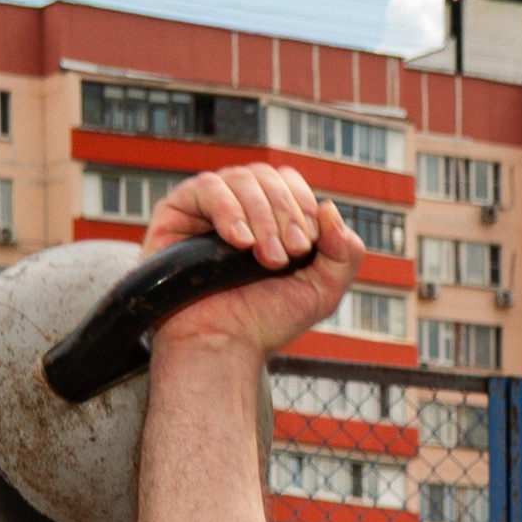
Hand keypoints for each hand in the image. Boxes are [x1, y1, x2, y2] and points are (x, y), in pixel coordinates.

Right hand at [141, 166, 366, 355]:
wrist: (223, 346)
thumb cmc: (267, 322)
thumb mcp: (323, 292)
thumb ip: (345, 253)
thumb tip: (330, 207)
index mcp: (269, 215)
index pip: (289, 182)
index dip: (302, 206)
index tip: (305, 247)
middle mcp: (238, 205)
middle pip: (268, 176)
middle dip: (284, 214)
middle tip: (284, 257)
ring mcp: (207, 206)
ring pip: (241, 178)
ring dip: (260, 217)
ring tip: (263, 258)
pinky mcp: (177, 211)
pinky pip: (207, 187)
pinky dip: (228, 210)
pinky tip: (239, 242)